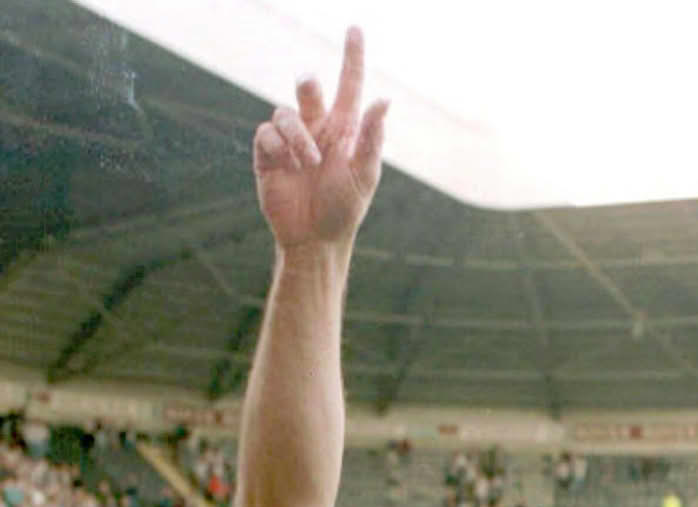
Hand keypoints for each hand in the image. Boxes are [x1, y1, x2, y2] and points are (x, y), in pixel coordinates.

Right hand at [253, 27, 387, 248]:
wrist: (314, 240)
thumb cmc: (344, 211)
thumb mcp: (364, 176)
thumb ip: (372, 138)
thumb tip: (385, 99)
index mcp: (344, 130)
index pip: (348, 85)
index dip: (352, 56)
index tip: (355, 29)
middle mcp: (316, 129)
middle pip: (309, 88)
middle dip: (308, 85)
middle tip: (309, 86)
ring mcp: (291, 142)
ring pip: (285, 112)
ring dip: (297, 134)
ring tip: (310, 162)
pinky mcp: (268, 156)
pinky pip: (266, 133)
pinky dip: (278, 145)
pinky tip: (289, 165)